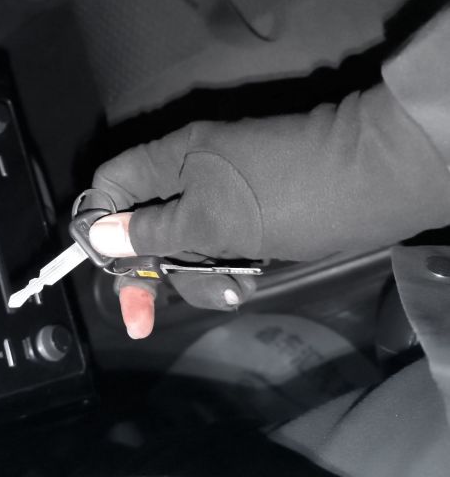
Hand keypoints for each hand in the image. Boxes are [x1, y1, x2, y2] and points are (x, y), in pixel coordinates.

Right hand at [86, 84, 449, 338]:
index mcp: (172, 159)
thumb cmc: (287, 195)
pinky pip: (216, 248)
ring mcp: (220, 195)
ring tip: (229, 290)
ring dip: (193, 275)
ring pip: (181, 244)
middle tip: (144, 318)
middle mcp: (189, 174)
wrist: (377, 178)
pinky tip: (244, 284)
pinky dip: (222, 270)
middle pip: (142, 223)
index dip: (99, 223)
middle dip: (146, 269)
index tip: (106, 265)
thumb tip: (99, 236)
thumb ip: (151, 231)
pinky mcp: (246, 216)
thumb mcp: (210, 221)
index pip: (110, 183)